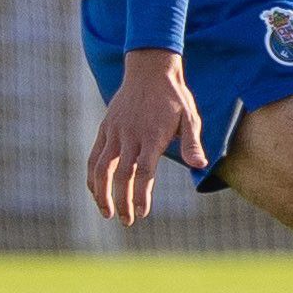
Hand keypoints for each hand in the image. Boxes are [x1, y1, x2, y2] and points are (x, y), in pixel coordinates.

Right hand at [85, 49, 206, 225]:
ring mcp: (114, 132)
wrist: (149, 70)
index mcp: (152, 136)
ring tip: (107, 213)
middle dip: (122, 202)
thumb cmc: (174, 97)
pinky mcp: (105, 129)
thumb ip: (192, 143)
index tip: (142, 212)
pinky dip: (92, 176)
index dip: (140, 195)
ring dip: (101, 193)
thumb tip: (200, 165)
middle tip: (127, 222)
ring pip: (101, 168)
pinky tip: (95, 191)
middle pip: (121, 175)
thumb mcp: (190, 117)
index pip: (143, 173)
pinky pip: (93, 156)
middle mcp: (130, 136)